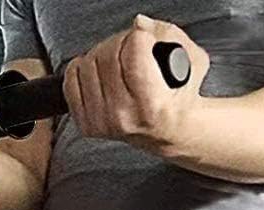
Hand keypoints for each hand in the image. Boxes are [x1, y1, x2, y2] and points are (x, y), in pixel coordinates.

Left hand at [62, 14, 209, 150]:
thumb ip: (169, 34)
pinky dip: (81, 69)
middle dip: (121, 42)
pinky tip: (98, 73)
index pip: (133, 48)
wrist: (170, 132)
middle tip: (132, 50)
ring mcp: (102, 122)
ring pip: (88, 62)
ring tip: (118, 63)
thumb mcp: (193, 61)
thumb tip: (139, 24)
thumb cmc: (179, 99)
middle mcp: (123, 117)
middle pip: (108, 52)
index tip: (147, 43)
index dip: (142, 37)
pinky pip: (71, 80)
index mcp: (151, 105)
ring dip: (102, 54)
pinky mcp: (87, 124)